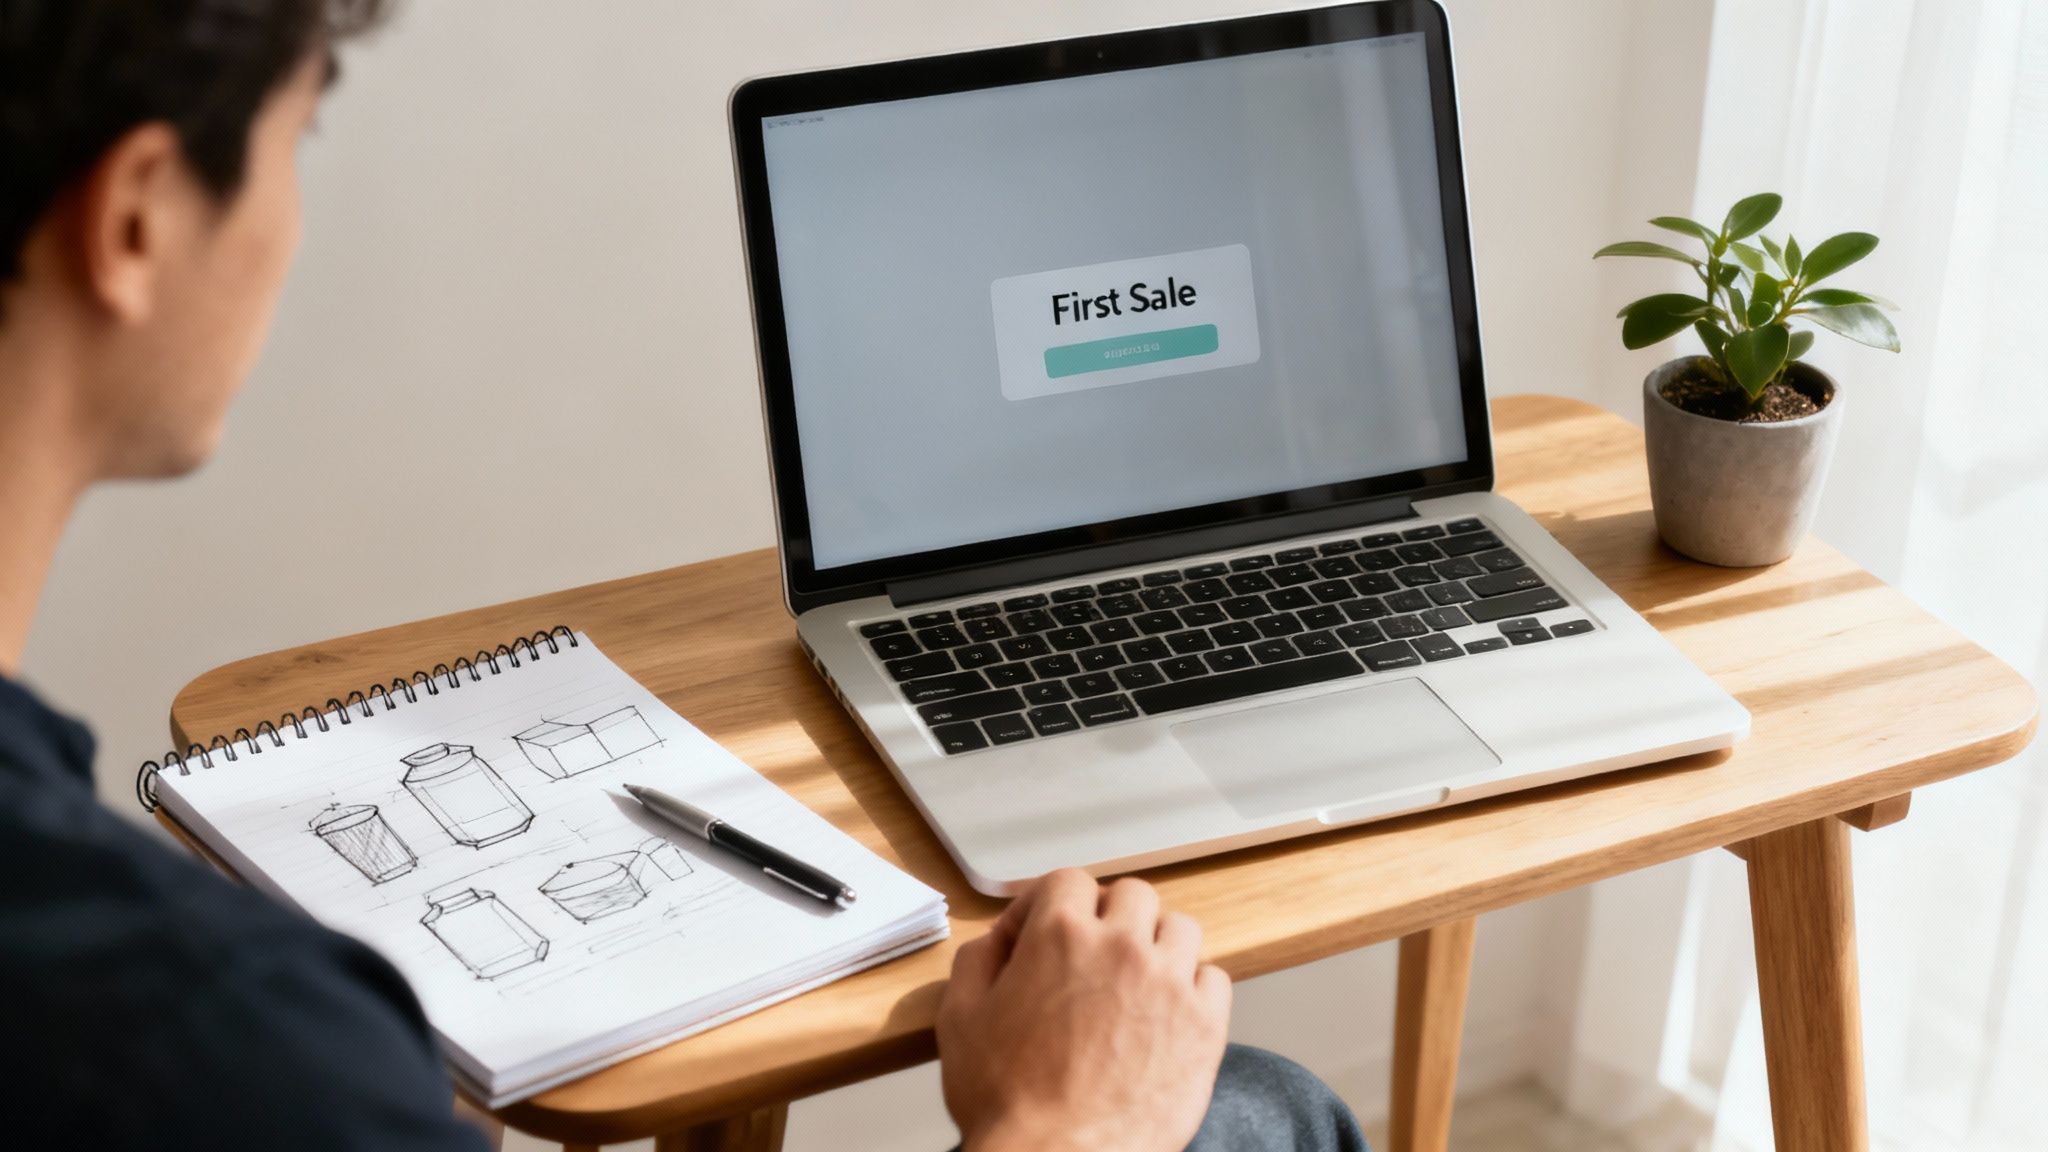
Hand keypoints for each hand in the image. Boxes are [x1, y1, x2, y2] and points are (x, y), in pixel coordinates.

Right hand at [936, 869, 1231, 1151]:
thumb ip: (977, 960)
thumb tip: (998, 940)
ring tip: (1136, 980)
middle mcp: (1121, 947)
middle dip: (1108, 917)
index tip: (1043, 930)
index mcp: (1060, 936)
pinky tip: (1167, 1013)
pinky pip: (1214, 978)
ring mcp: (1169, 984)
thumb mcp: (960, 1018)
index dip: (1050, 903)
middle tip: (1091, 954)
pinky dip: (1194, 987)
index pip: (1068, 880)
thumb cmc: (1009, 1102)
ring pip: (1179, 928)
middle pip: (1132, 895)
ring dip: (1156, 944)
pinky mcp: (1204, 1025)